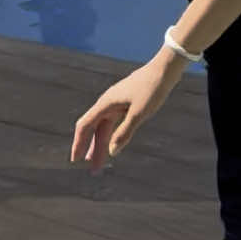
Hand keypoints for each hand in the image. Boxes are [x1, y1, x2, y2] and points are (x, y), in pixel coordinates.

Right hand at [71, 54, 180, 171]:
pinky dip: (112, 135)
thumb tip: (112, 151)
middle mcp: (108, 103)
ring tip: (98, 162)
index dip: (78, 143)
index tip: (75, 159)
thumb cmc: (152, 89)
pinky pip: (114, 122)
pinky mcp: (126, 103)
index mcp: (106, 103)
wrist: (166, 69)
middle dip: (92, 149)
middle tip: (94, 170)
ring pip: (104, 127)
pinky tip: (113, 145)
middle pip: (94, 129)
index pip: (85, 125)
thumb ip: (125, 132)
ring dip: (102, 144)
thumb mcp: (140, 113)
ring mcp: (117, 102)